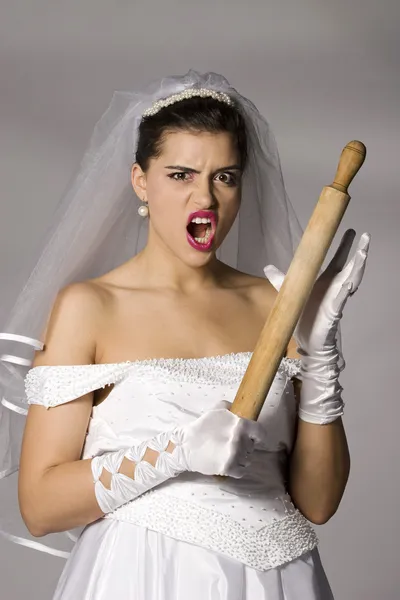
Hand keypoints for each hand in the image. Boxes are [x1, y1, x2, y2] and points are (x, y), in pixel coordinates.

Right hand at [172, 402, 266, 477]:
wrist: (186, 446)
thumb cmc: (201, 427)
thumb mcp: (215, 410)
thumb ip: (230, 407)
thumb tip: (239, 407)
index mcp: (240, 424)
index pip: (261, 432)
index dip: (257, 436)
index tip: (253, 438)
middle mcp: (240, 440)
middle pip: (251, 447)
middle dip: (244, 447)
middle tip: (231, 445)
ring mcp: (235, 455)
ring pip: (247, 460)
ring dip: (240, 458)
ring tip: (226, 454)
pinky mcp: (229, 468)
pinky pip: (241, 471)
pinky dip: (236, 470)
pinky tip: (226, 463)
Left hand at [264, 230, 370, 354]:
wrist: (307, 341)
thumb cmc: (303, 318)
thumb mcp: (288, 292)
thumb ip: (279, 279)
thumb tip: (267, 267)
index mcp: (325, 282)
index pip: (337, 260)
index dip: (344, 247)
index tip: (352, 231)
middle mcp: (334, 288)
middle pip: (349, 266)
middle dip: (358, 252)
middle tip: (366, 237)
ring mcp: (335, 299)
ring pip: (350, 280)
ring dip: (357, 268)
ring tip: (363, 255)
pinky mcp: (333, 312)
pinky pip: (341, 300)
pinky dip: (345, 291)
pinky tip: (350, 283)